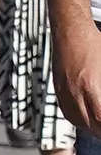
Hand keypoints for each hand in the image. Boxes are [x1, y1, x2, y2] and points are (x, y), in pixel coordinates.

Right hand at [56, 22, 100, 138]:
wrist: (70, 27)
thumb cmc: (93, 42)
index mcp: (90, 87)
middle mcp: (75, 91)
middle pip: (91, 126)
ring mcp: (64, 90)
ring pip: (77, 121)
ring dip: (90, 126)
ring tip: (99, 122)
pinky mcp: (58, 87)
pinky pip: (67, 111)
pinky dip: (78, 118)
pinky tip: (85, 115)